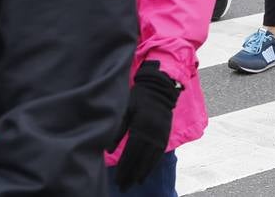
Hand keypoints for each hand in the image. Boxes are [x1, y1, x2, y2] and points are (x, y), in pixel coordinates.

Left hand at [110, 61, 180, 189]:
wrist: (160, 87)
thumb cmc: (139, 97)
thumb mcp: (125, 110)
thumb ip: (117, 130)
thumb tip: (109, 151)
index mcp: (140, 127)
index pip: (131, 153)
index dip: (124, 168)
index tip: (118, 180)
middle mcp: (152, 133)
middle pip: (140, 159)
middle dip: (131, 174)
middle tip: (124, 187)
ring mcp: (160, 134)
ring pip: (151, 159)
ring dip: (142, 172)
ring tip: (134, 183)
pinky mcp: (165, 134)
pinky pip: (158, 153)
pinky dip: (152, 165)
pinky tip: (146, 172)